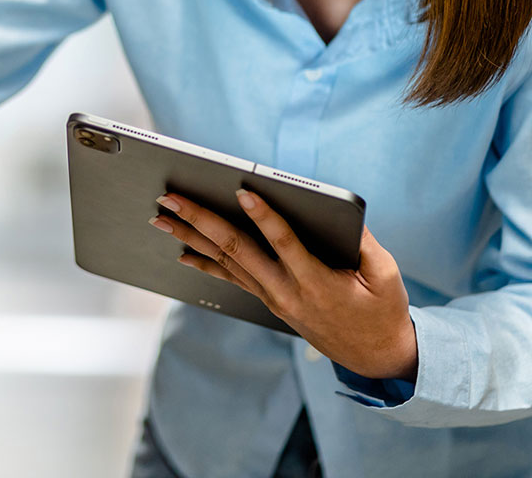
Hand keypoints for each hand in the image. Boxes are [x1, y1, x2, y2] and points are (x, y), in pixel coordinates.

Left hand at [150, 190, 416, 381]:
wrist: (375, 356)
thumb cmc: (381, 310)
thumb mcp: (385, 276)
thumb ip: (364, 243)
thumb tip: (343, 212)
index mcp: (317, 281)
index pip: (285, 243)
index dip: (264, 216)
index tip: (243, 191)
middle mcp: (286, 290)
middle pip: (236, 248)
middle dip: (200, 219)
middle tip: (170, 197)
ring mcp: (272, 297)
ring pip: (225, 261)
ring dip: (190, 236)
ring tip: (161, 217)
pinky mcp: (268, 299)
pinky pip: (230, 278)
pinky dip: (204, 264)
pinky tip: (181, 252)